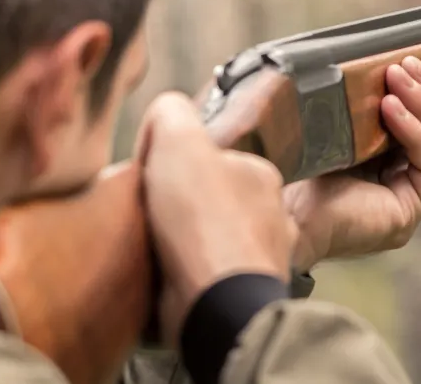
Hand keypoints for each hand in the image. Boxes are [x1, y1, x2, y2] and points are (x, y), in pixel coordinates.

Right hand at [137, 92, 294, 346]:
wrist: (216, 305)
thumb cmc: (204, 223)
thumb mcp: (179, 141)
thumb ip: (171, 114)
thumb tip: (163, 115)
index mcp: (260, 175)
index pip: (213, 158)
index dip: (176, 165)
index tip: (155, 177)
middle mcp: (270, 217)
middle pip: (211, 201)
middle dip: (180, 208)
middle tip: (149, 214)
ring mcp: (260, 261)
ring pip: (210, 243)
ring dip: (182, 246)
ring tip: (152, 249)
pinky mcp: (242, 298)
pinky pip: (208, 280)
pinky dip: (185, 280)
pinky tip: (164, 277)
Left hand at [283, 57, 420, 270]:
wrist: (278, 209)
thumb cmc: (296, 169)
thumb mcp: (336, 126)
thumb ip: (361, 105)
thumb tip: (380, 63)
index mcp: (391, 164)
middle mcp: (406, 183)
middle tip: (409, 64)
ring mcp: (411, 199)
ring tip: (397, 77)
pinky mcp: (410, 210)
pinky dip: (415, 130)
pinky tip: (390, 108)